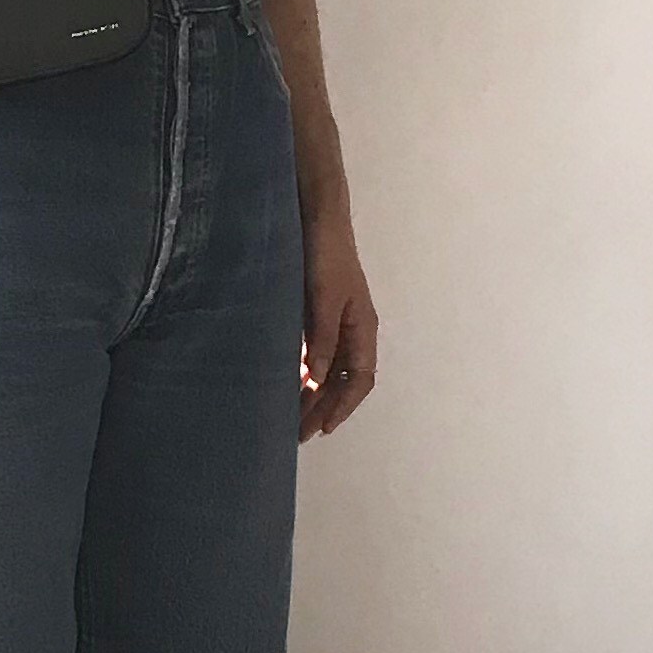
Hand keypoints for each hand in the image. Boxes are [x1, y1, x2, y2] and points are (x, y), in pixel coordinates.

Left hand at [300, 209, 374, 440]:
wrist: (316, 220)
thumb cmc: (326, 256)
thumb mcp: (324, 300)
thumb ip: (322, 340)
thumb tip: (317, 381)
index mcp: (363, 328)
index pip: (360, 379)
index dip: (344, 406)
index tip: (323, 427)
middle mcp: (353, 330)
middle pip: (343, 381)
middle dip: (324, 408)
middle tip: (299, 433)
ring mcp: (335, 323)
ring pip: (328, 370)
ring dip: (313, 394)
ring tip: (292, 417)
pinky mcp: (316, 315)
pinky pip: (315, 354)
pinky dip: (304, 373)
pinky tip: (288, 385)